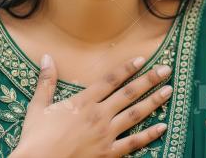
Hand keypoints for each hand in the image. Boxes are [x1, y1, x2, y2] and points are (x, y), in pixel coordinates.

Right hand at [11, 54, 172, 157]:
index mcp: (83, 102)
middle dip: (149, 80)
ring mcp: (105, 134)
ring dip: (154, 101)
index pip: (110, 80)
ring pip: (135, 114)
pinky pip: (133, 142)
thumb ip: (46, 82)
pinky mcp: (108, 153)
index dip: (127, 68)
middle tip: (166, 70)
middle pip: (129, 93)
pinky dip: (149, 135)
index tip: (142, 59)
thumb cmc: (35, 138)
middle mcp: (98, 115)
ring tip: (169, 91)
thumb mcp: (38, 107)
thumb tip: (46, 57)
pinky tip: (163, 127)